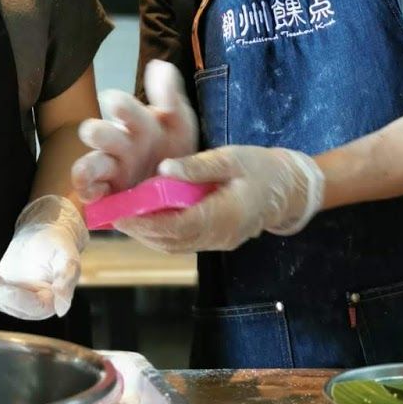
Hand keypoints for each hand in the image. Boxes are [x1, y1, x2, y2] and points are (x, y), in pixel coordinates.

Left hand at [0, 196, 88, 320]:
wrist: (44, 234)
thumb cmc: (58, 245)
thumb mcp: (67, 259)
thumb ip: (66, 281)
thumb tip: (62, 308)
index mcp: (51, 302)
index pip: (32, 307)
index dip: (15, 299)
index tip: (1, 287)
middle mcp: (32, 307)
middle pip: (10, 305)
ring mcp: (15, 300)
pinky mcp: (3, 290)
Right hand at [72, 60, 197, 202]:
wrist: (183, 189)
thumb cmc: (175, 150)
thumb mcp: (180, 122)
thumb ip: (170, 96)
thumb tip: (158, 65)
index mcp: (137, 123)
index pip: (124, 109)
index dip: (119, 106)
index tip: (114, 102)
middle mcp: (120, 143)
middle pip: (102, 134)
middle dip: (97, 133)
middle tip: (92, 132)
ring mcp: (112, 169)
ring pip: (93, 164)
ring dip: (86, 168)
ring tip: (83, 173)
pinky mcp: (108, 194)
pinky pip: (93, 192)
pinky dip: (89, 194)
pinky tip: (92, 196)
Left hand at [113, 146, 324, 253]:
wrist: (289, 189)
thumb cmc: (261, 168)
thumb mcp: (232, 158)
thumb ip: (198, 166)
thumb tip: (164, 168)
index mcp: (225, 214)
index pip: (178, 225)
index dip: (146, 221)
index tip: (121, 212)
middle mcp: (220, 235)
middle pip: (172, 240)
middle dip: (140, 230)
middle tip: (113, 214)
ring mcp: (219, 242)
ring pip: (175, 245)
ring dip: (148, 234)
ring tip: (123, 217)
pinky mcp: (217, 241)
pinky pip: (184, 243)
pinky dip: (162, 235)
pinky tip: (146, 220)